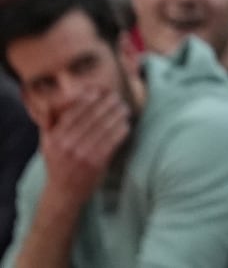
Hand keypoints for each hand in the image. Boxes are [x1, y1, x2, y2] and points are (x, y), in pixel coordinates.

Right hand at [39, 90, 129, 205]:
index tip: (101, 91)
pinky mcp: (97, 163)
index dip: (90, 98)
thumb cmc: (58, 163)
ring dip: (118, 114)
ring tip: (124, 108)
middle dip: (107, 103)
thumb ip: (50, 122)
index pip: (75, 111)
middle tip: (117, 97)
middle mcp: (67, 145)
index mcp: (55, 138)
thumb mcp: (46, 144)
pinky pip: (114, 140)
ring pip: (105, 126)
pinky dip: (122, 129)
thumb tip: (58, 98)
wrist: (64, 193)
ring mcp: (82, 154)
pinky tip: (126, 124)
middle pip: (92, 116)